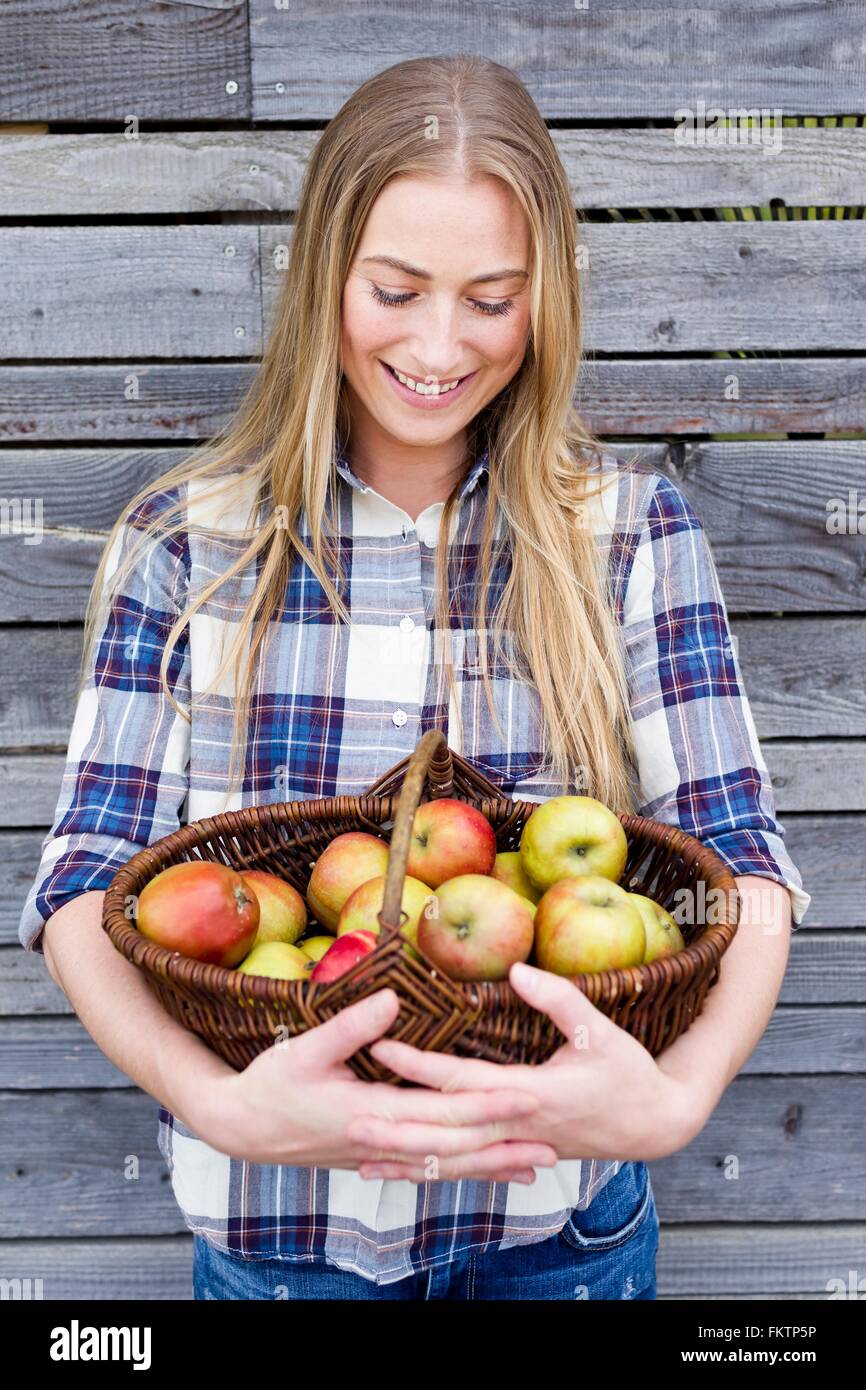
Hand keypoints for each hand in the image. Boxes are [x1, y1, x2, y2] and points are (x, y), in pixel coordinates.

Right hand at [191, 987, 558, 1181]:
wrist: (239, 1128)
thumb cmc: (269, 1083)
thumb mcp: (304, 1048)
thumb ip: (350, 1026)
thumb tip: (392, 1001)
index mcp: (372, 1113)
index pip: (442, 1110)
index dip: (487, 1104)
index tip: (527, 1096)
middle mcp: (382, 1140)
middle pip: (454, 1146)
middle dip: (503, 1143)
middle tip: (551, 1140)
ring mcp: (379, 1153)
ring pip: (445, 1164)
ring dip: (489, 1165)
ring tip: (534, 1166)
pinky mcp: (374, 1155)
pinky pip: (426, 1167)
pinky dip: (459, 1170)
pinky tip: (483, 1171)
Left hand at [354, 963, 706, 1179]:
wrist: (655, 1124)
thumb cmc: (629, 1072)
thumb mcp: (601, 1029)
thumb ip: (558, 999)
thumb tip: (516, 969)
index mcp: (532, 1093)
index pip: (464, 1080)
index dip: (421, 1065)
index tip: (381, 1047)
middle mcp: (516, 1126)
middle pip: (447, 1132)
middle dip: (398, 1128)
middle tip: (349, 1121)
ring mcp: (515, 1146)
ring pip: (452, 1159)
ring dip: (407, 1160)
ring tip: (360, 1157)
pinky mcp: (516, 1153)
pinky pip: (466, 1167)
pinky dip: (432, 1171)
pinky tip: (401, 1172)